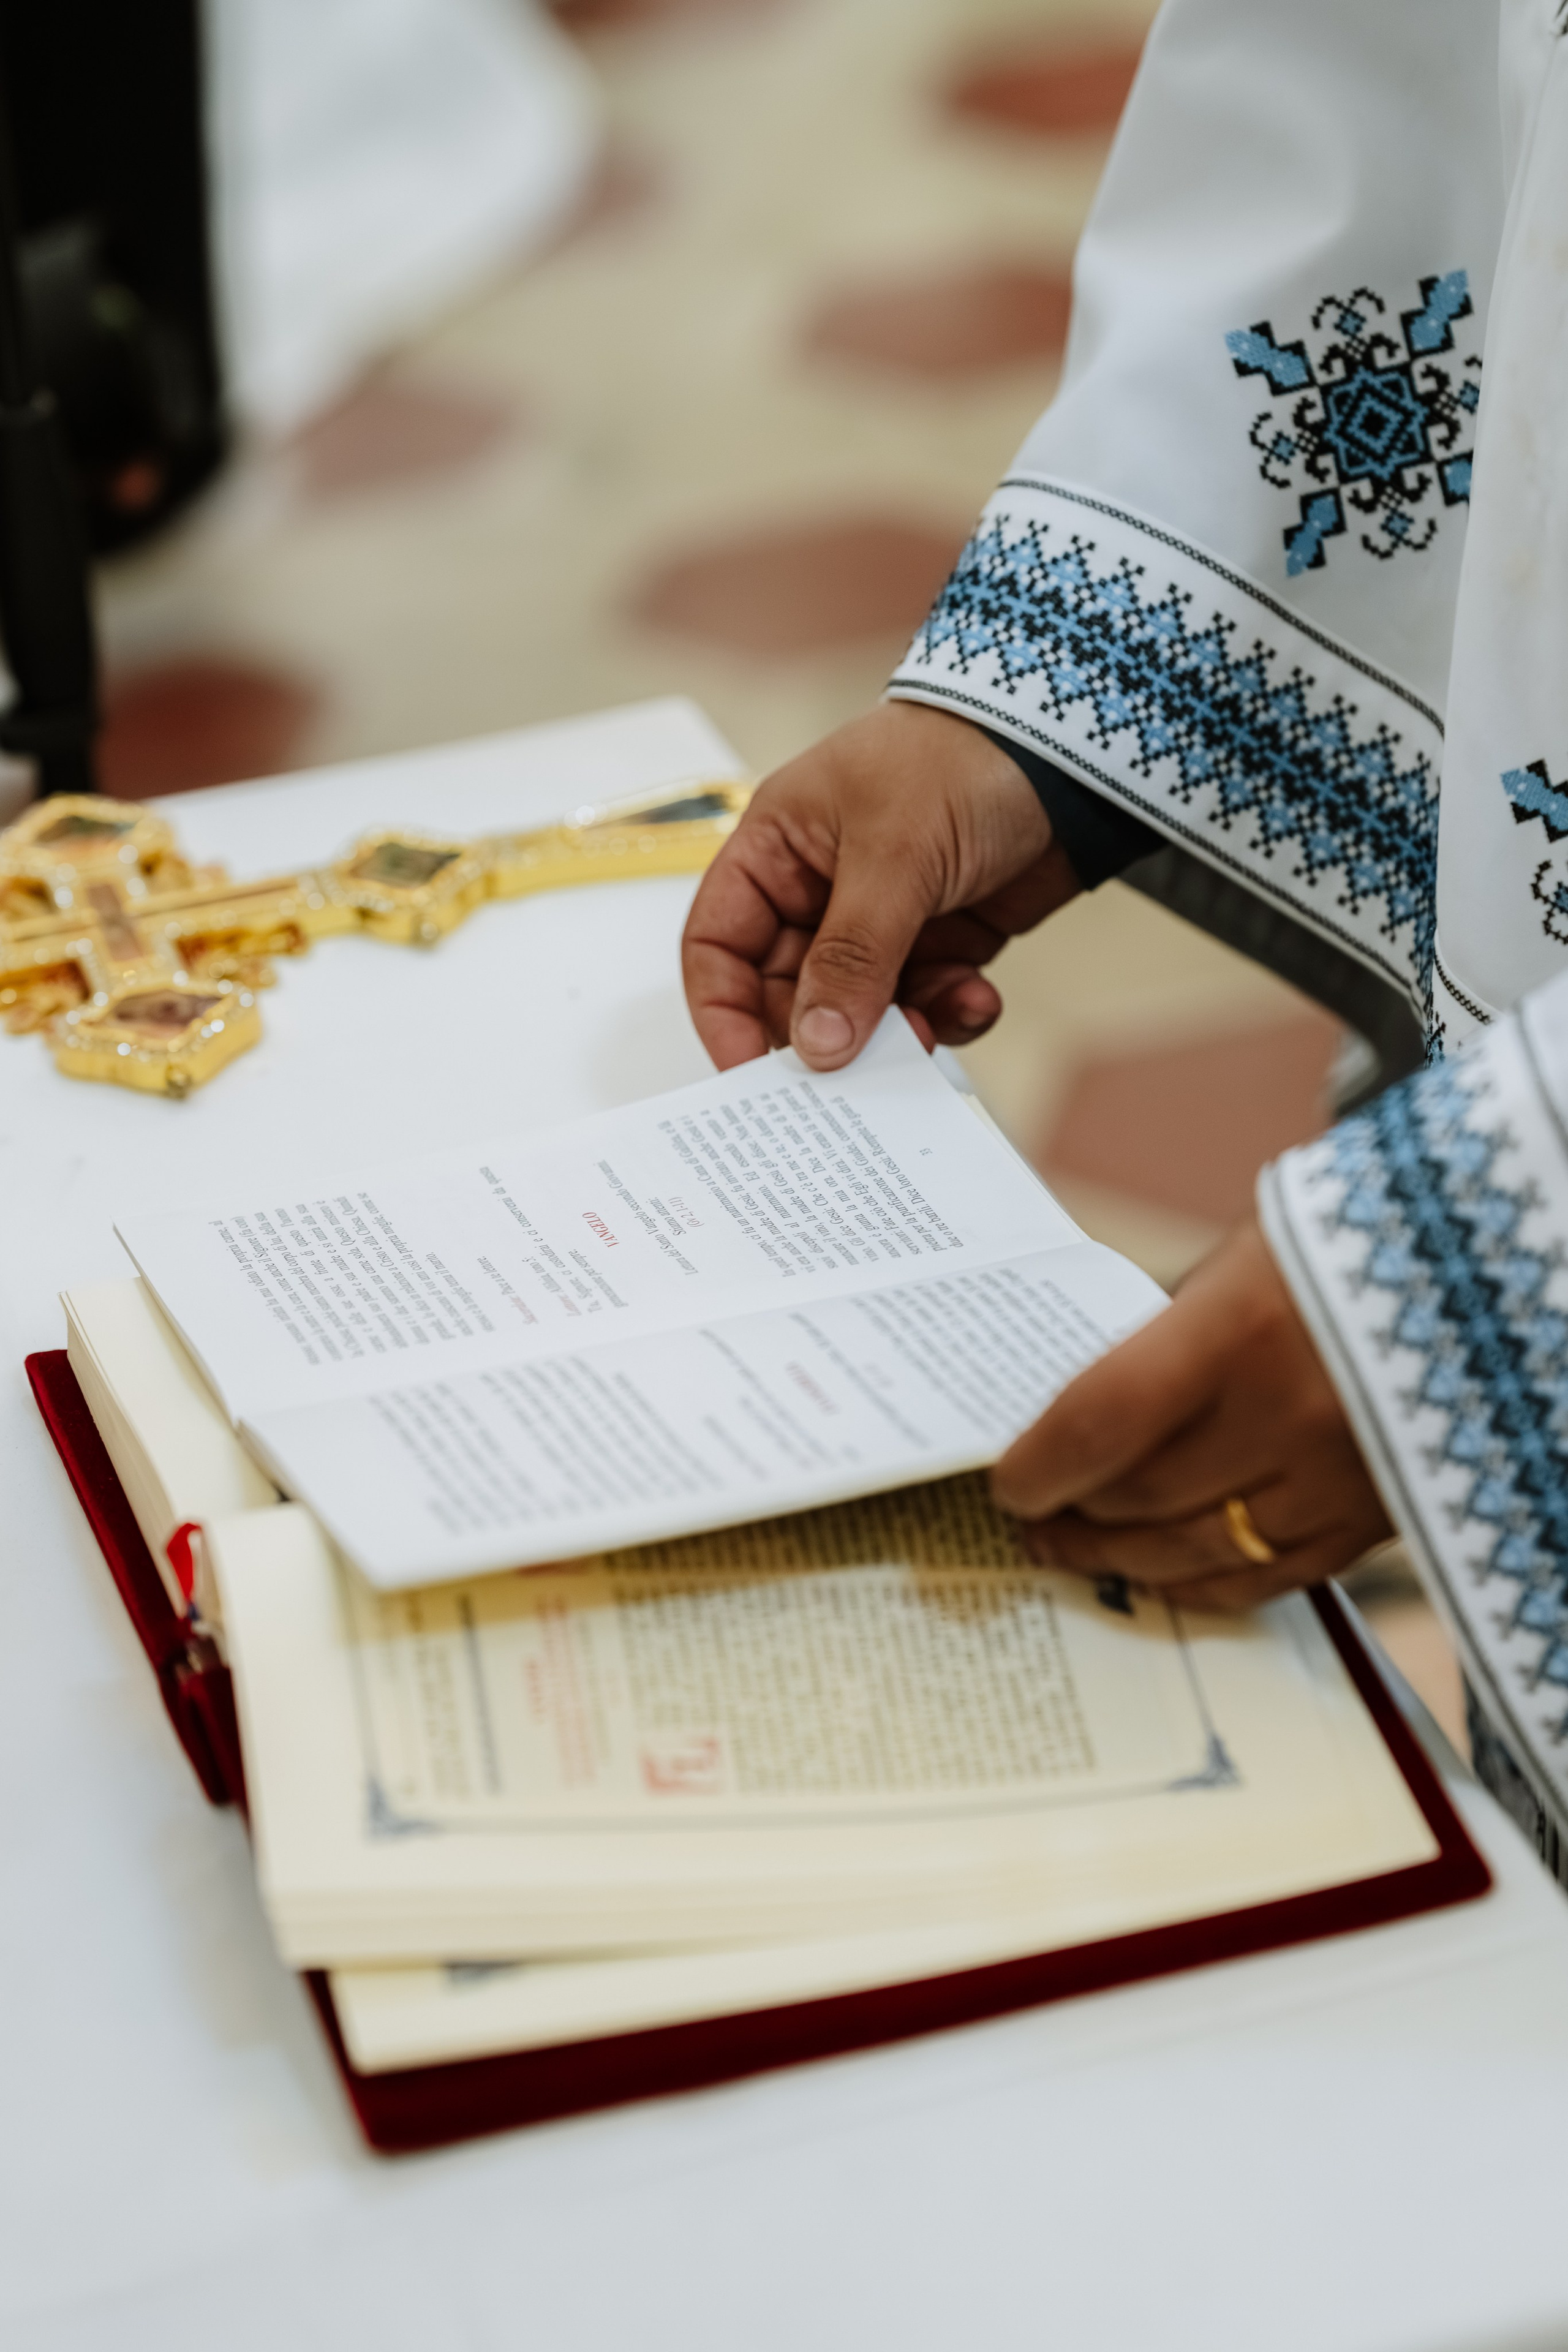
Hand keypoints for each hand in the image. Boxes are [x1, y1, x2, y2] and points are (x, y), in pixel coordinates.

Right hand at [681, 701, 1079, 1069]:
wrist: (1072, 749)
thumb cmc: (963, 759)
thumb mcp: (893, 855)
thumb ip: (851, 957)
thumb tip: (818, 1047)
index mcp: (777, 849)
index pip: (717, 944)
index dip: (723, 1012)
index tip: (748, 1073)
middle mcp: (820, 888)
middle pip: (787, 992)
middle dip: (822, 1034)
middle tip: (855, 1073)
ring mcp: (883, 918)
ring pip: (861, 1010)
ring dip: (897, 1032)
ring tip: (931, 1032)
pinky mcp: (943, 940)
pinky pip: (928, 1002)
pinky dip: (950, 1013)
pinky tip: (978, 998)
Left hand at [992, 1216, 1392, 1609]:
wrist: (1501, 1267)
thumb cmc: (1358, 1238)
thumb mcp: (1251, 1255)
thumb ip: (1172, 1330)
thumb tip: (1090, 1406)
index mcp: (1247, 1326)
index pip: (1104, 1420)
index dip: (1039, 1465)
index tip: (1006, 1482)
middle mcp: (1293, 1414)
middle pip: (1139, 1496)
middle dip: (1070, 1514)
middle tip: (1030, 1516)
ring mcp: (1341, 1479)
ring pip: (1194, 1552)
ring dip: (1119, 1559)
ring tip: (1072, 1549)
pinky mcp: (1378, 1520)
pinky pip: (1267, 1577)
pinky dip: (1201, 1582)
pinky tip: (1158, 1572)